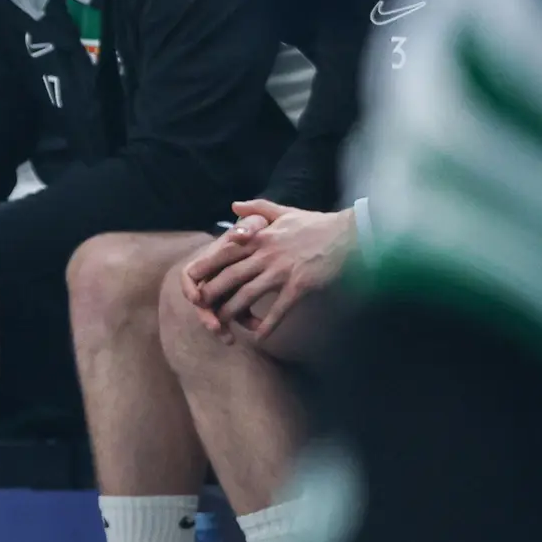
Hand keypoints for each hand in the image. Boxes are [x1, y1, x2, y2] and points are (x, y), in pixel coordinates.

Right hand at [180, 211, 270, 334]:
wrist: (284, 240)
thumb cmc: (264, 230)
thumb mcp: (257, 224)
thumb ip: (248, 227)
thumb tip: (240, 234)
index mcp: (213, 258)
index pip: (190, 274)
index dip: (189, 288)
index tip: (197, 299)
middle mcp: (216, 276)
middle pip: (202, 300)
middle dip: (206, 316)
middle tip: (215, 327)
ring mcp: (227, 289)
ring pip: (218, 311)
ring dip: (222, 326)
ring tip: (229, 339)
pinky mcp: (242, 298)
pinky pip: (240, 314)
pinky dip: (247, 323)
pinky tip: (259, 330)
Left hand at [190, 200, 356, 342]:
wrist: (350, 235)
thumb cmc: (316, 224)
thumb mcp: (284, 212)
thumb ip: (257, 209)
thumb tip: (233, 205)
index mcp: (260, 237)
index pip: (224, 253)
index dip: (205, 267)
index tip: (191, 279)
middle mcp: (266, 254)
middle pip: (230, 277)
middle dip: (212, 294)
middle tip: (200, 308)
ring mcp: (282, 271)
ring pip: (248, 295)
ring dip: (233, 312)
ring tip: (222, 324)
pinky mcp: (299, 285)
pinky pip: (278, 309)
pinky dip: (267, 325)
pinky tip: (258, 336)